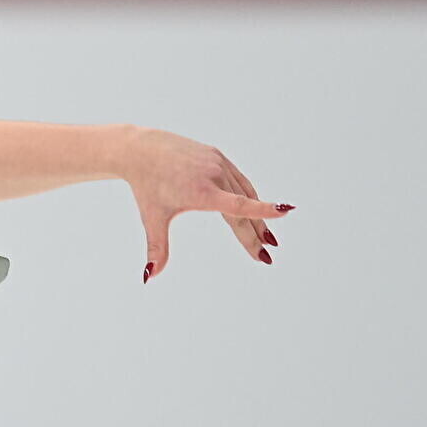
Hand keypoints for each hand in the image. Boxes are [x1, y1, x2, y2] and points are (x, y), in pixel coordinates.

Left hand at [122, 129, 290, 282]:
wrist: (141, 150)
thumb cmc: (146, 186)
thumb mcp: (152, 219)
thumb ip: (157, 248)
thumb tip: (148, 277)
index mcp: (202, 192)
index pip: (239, 205)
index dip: (262, 211)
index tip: (285, 212)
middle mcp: (214, 176)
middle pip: (243, 209)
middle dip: (257, 234)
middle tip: (267, 255)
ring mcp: (218, 164)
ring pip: (245, 193)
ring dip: (257, 216)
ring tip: (265, 238)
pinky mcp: (217, 156)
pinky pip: (239, 180)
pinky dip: (249, 196)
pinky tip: (253, 209)